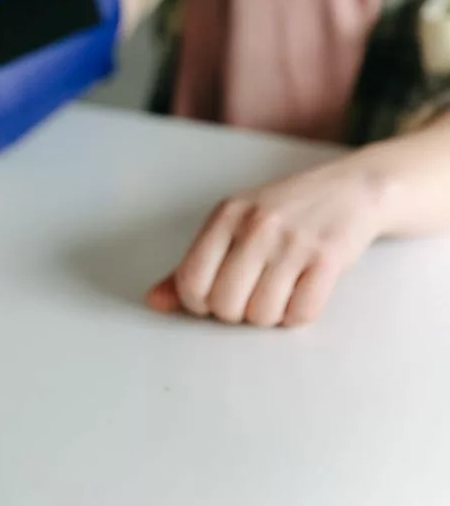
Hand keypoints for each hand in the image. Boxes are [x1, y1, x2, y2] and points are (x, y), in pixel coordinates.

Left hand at [145, 158, 390, 326]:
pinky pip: (301, 314)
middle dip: (235, 312)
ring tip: (276, 292)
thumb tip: (154, 302)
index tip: (215, 296)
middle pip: (225, 304)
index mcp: (226, 216)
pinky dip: (297, 315)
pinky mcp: (329, 258)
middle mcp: (257, 226)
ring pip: (261, 314)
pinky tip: (300, 294)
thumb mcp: (232, 225)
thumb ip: (192, 265)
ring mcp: (294, 242)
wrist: (350, 189)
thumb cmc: (282, 213)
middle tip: (249, 295)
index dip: (199, 303)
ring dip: (268, 315)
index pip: (191, 282)